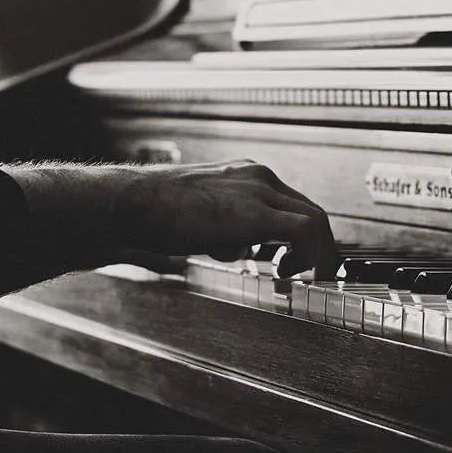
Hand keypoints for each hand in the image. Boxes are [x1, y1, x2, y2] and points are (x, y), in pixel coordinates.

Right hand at [108, 160, 339, 278]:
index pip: (289, 203)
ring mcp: (257, 190)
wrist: (132, 204)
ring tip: (310, 277)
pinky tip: (302, 275)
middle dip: (316, 245)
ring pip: (314, 219)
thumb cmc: (154, 213)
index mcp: (243, 175)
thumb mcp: (201, 220)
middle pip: (308, 209)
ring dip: (319, 253)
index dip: (300, 235)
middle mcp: (256, 176)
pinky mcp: (255, 211)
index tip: (294, 259)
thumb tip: (237, 250)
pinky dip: (314, 254)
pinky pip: (305, 230)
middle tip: (309, 272)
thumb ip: (225, 230)